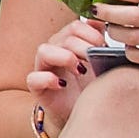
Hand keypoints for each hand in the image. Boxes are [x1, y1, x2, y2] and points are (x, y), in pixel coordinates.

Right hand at [24, 18, 108, 134]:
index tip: (104, 46)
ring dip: (65, 57)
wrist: (87, 114)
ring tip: (80, 70)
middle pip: (64, 37)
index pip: (75, 26)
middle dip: (83, 46)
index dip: (90, 33)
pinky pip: (33, 78)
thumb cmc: (95, 87)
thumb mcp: (104, 64)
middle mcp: (56, 51)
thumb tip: (102, 22)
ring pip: (44, 50)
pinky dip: (47, 78)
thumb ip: (102, 43)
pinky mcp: (37, 88)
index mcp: (71, 43)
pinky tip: (62, 84)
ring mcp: (44, 69)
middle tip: (96, 59)